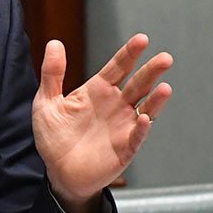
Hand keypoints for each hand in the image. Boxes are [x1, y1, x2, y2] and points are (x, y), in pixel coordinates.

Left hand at [31, 34, 172, 212]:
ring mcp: (123, 126)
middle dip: (151, 71)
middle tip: (165, 58)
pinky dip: (142, 128)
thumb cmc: (54, 137)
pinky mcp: (124, 148)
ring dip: (156, 99)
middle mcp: (115, 105)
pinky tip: (145, 118)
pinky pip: (136, 136)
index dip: (129, 54)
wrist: (57, 172)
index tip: (142, 39)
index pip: (118, 67)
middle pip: (137, 84)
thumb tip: (54, 43)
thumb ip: (52, 74)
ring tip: (165, 87)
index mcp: (98, 91)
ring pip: (145, 108)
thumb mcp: (46, 103)